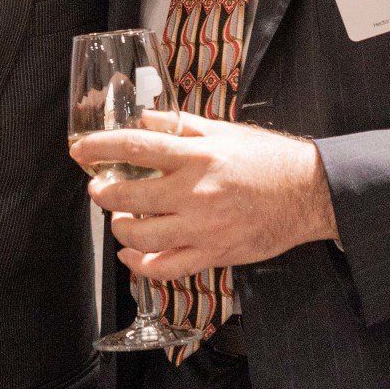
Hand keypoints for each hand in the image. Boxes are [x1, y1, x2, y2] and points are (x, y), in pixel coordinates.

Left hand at [68, 112, 338, 282]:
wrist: (309, 193)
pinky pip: (167, 269)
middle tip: (98, 188)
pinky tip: (131, 255)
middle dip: (103, 193)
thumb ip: (180, 125)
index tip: (80, 151)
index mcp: (197, 156)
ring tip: (118, 218)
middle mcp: (196, 193)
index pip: (135, 148)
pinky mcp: (214, 254)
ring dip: (119, 228)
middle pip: (129, 197)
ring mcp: (204, 228)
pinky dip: (141, 265)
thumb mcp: (224, 130)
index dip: (100, 149)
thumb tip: (143, 119)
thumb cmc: (268, 159)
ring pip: (142, 237)